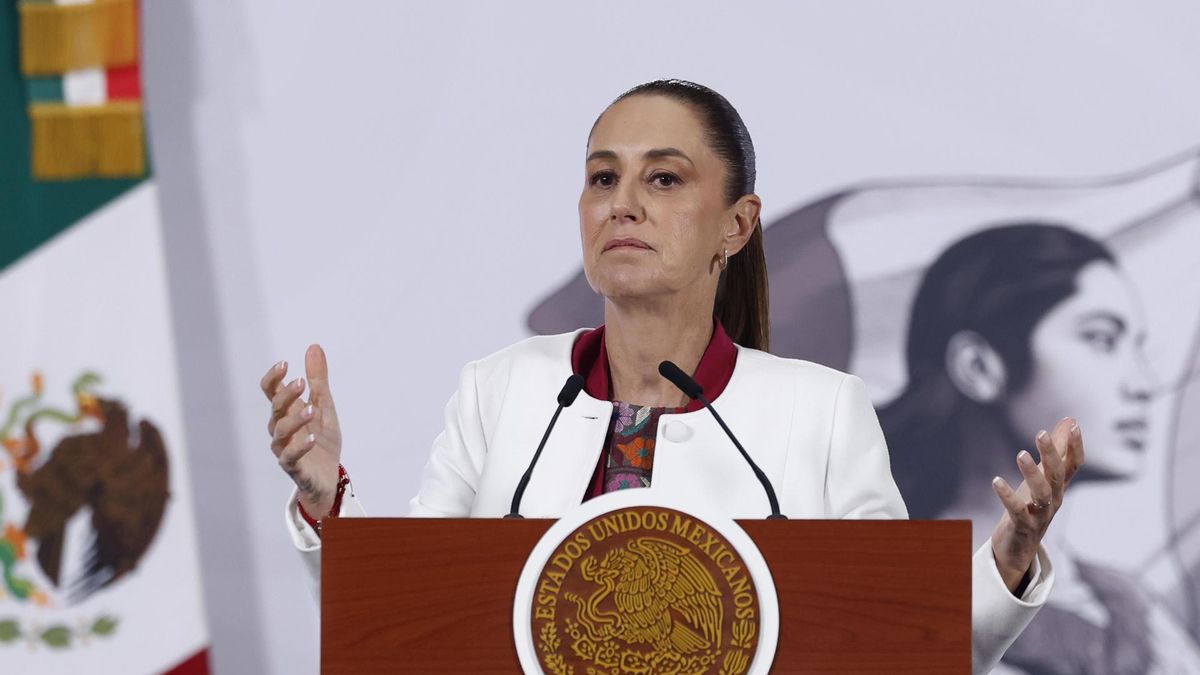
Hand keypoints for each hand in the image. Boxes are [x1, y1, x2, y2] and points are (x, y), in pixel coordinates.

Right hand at [260, 344, 342, 516]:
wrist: (329, 477)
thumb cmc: (322, 440)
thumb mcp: (324, 406)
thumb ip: (318, 379)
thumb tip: (314, 346)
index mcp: (286, 412)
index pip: (271, 392)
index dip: (273, 378)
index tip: (284, 364)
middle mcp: (281, 429)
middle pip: (275, 408)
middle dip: (286, 395)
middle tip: (301, 383)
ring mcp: (285, 448)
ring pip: (280, 432)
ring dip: (295, 419)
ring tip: (311, 410)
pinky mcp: (294, 467)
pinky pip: (291, 457)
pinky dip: (300, 447)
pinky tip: (312, 437)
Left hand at [989, 417, 1084, 592]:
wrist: (1019, 548)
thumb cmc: (1031, 506)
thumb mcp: (1043, 475)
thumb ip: (1057, 449)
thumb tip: (1070, 420)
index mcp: (1059, 486)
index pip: (1075, 465)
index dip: (1076, 446)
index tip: (1075, 425)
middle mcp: (1054, 499)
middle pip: (1057, 475)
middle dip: (1052, 454)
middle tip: (1042, 433)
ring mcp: (1040, 514)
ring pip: (1042, 493)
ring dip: (1032, 473)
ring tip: (1021, 454)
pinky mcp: (1023, 526)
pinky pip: (1017, 510)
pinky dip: (1007, 495)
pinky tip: (996, 480)